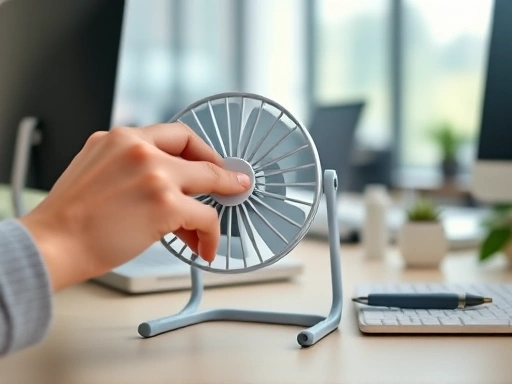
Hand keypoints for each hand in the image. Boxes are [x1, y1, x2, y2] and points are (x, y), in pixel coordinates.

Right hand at [19, 123, 249, 290]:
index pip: (174, 133)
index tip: (208, 163)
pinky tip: (205, 247)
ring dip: (215, 210)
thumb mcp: (97, 171)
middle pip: (197, 153)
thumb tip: (168, 183)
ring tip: (212, 232)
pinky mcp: (165, 203)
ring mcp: (155, 174)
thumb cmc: (71, 218)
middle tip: (229, 186)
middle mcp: (139, 148)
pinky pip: (206, 216)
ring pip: (209, 183)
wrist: (52, 244)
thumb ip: (132, 166)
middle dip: (219, 173)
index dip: (199, 150)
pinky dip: (212, 234)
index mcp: (120, 137)